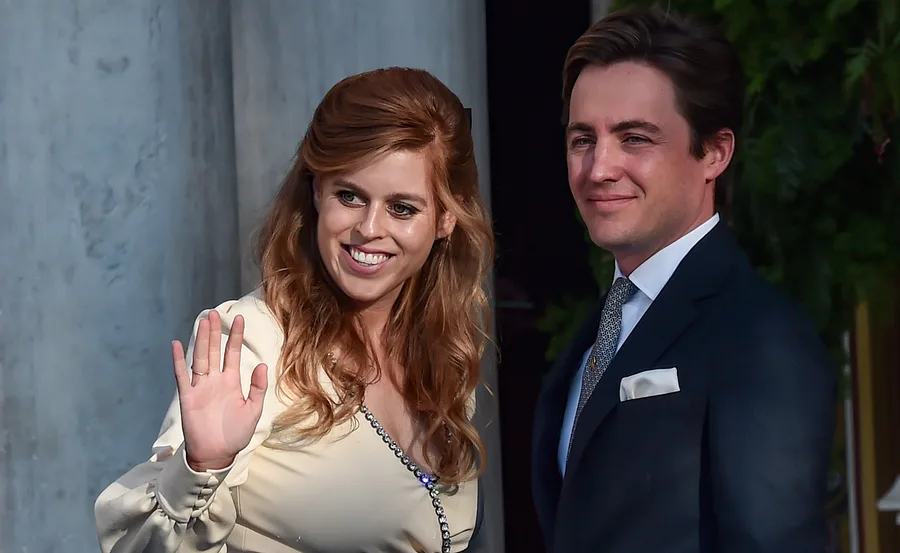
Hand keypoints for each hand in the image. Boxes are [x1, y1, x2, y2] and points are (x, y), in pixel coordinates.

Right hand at [171, 310, 267, 471]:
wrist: (217, 454)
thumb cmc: (236, 434)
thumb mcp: (254, 410)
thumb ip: (258, 388)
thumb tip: (262, 365)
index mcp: (232, 382)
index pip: (233, 354)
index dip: (236, 337)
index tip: (239, 319)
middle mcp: (215, 381)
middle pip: (214, 351)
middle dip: (215, 332)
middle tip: (215, 313)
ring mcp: (201, 387)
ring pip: (200, 358)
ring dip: (201, 340)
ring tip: (203, 322)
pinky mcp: (188, 397)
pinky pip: (182, 376)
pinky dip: (178, 361)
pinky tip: (176, 345)